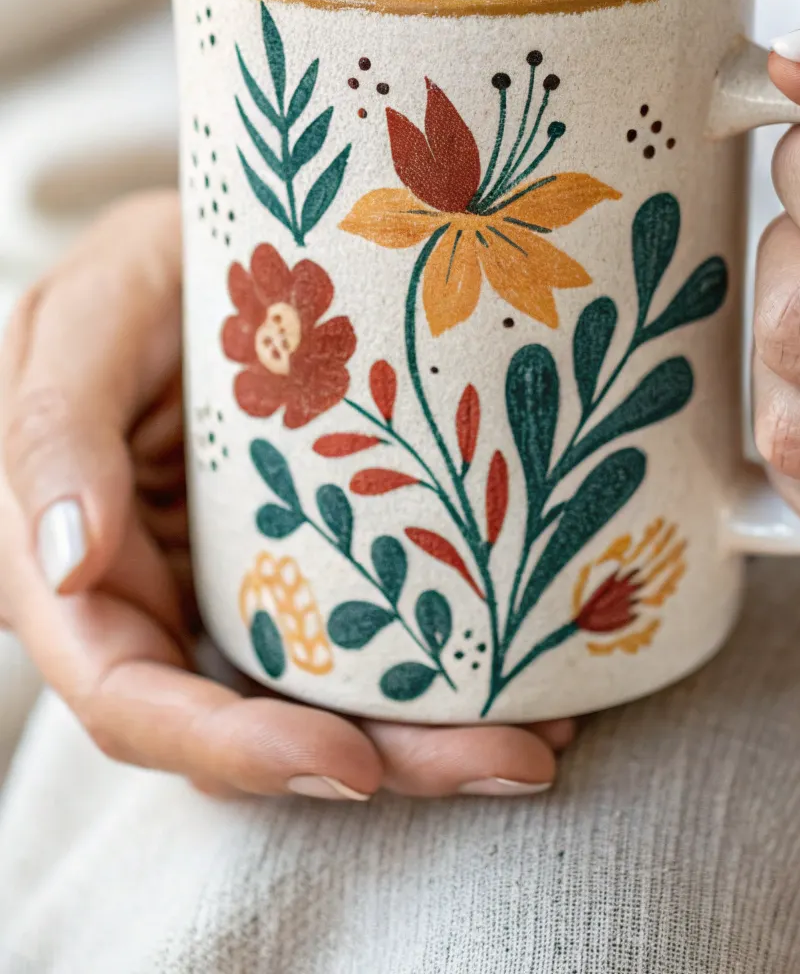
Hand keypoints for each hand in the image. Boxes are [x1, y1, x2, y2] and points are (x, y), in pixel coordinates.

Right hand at [0, 193, 571, 798]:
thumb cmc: (138, 274)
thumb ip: (53, 428)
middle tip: (513, 757)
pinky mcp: (314, 572)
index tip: (348, 761)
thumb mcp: (84, 322)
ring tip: (542, 731)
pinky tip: (534, 677)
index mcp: (69, 577)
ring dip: (431, 735)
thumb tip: (68, 569)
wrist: (235, 244)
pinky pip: (372, 644)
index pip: (132, 700)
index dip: (234, 746)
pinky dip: (446, 670)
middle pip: (253, 727)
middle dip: (380, 758)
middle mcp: (154, 606)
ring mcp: (240, 594)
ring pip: (324, 702)